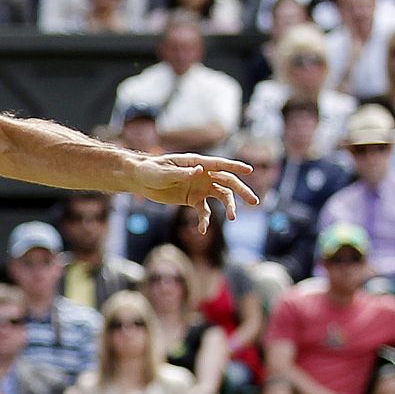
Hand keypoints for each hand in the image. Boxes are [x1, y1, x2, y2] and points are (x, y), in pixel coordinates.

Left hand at [134, 153, 256, 230]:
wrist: (140, 180)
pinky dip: (205, 220)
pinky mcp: (193, 199)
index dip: (235, 167)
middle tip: (255, 202)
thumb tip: (200, 170)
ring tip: (233, 218)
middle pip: (227, 182)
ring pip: (221, 196)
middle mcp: (202, 175)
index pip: (219, 164)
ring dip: (230, 206)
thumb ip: (182, 172)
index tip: (250, 171)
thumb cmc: (150, 170)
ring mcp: (199, 187)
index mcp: (197, 163)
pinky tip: (202, 230)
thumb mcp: (164, 172)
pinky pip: (204, 210)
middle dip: (242, 191)